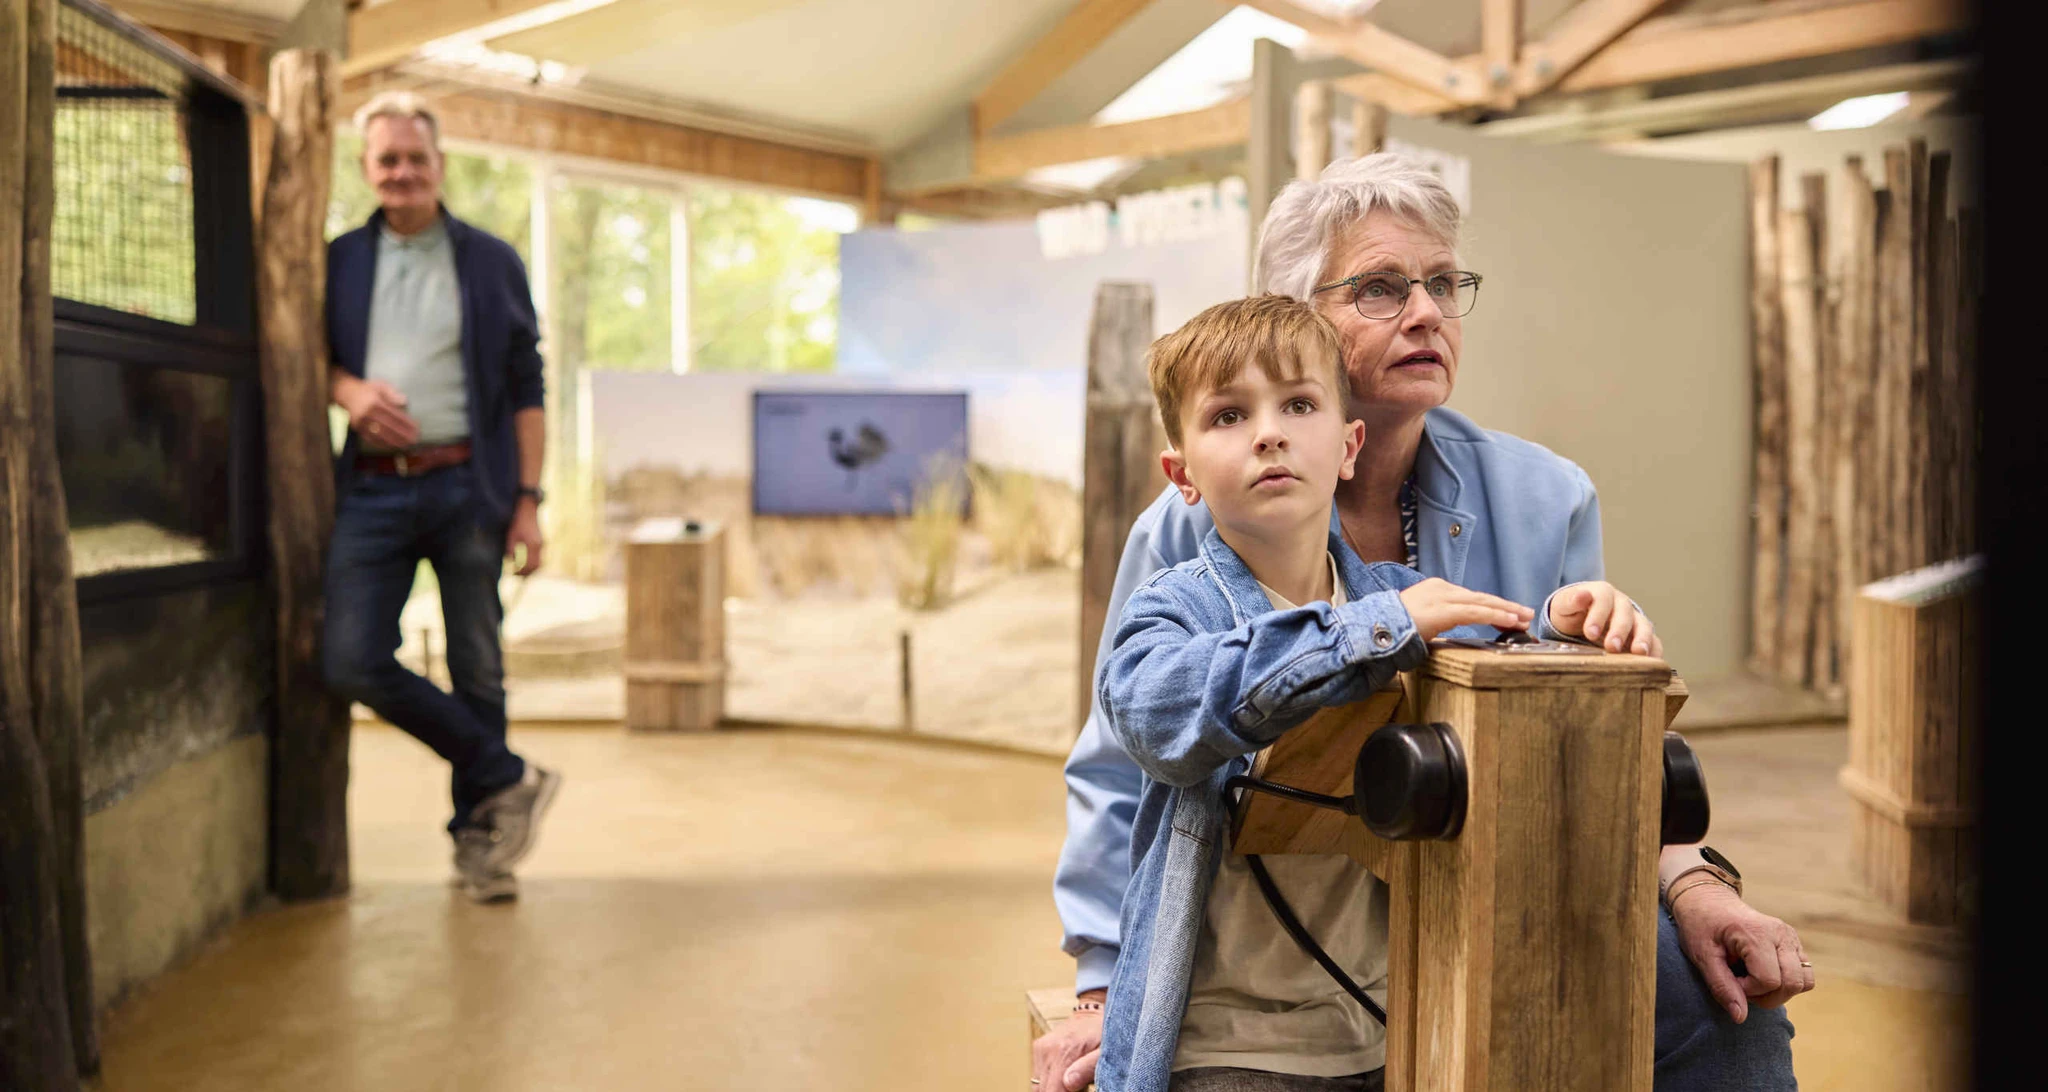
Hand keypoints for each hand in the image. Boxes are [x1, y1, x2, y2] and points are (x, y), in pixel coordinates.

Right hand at [336, 376, 420, 448]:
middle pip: (388, 426)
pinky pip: (370, 438)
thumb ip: (392, 393)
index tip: (416, 428)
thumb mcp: (380, 385)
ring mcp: (361, 421)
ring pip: (380, 434)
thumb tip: (404, 401)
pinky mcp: (356, 427)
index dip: (406, 423)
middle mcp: (367, 412)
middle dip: (402, 434)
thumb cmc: (367, 388)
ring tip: (405, 445)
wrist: (344, 392)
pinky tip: (391, 445)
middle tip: (414, 440)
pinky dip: (382, 443)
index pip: (394, 415)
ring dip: (394, 441)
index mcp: (375, 401)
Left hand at [506, 501, 543, 575]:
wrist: (529, 508)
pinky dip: (533, 563)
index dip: (520, 572)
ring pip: (539, 563)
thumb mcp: (512, 535)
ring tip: (520, 572)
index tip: (511, 573)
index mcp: (533, 545)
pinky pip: (539, 557)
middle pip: (536, 567)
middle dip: (527, 573)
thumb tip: (510, 562)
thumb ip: (511, 549)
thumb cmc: (518, 521)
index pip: (529, 565)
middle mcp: (540, 546)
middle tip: (516, 575)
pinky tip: (524, 562)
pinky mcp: (542, 542)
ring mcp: (542, 544)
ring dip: (530, 569)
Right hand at [1030, 996, 1101, 1090]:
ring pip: (1038, 1084)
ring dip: (1054, 1087)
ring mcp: (1041, 1047)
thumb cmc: (1104, 1035)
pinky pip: (1038, 1075)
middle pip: (1044, 1089)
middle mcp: (1047, 1049)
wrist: (1095, 1015)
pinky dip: (1050, 1080)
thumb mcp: (1105, 1053)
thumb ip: (1088, 1068)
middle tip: (1078, 1087)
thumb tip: (1069, 1084)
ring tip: (1072, 1081)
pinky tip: (1065, 1074)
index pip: (1052, 1090)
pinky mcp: (1038, 1047)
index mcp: (1064, 1051)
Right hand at [1397, 578, 1533, 640]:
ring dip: (1506, 611)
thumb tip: (1448, 627)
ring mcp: (1443, 597)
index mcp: (1436, 589)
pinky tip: (1510, 620)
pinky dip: (1496, 615)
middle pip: (1481, 597)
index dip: (1492, 605)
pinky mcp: (1445, 609)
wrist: (1377, 627)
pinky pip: (1476, 612)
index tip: (1509, 613)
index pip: (1471, 597)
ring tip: (1524, 617)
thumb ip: (1438, 619)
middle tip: (1525, 613)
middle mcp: (1442, 588)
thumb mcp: (1421, 619)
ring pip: (1482, 603)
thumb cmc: (1394, 627)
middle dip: (1505, 606)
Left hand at [1548, 581, 1660, 655]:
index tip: (1590, 633)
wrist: (1579, 619)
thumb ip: (1571, 601)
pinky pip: (1653, 641)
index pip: (1603, 599)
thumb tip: (1582, 595)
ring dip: (1642, 639)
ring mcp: (1634, 619)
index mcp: (1603, 593)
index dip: (1598, 615)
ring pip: (1643, 626)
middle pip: (1625, 614)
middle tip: (1611, 646)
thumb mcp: (1564, 605)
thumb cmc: (1571, 612)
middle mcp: (1622, 604)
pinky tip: (1650, 663)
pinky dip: (1654, 651)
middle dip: (1619, 630)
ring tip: (1639, 653)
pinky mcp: (1641, 636)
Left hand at [1669, 884, 1814, 1022]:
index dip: (1748, 990)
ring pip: (1804, 982)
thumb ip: (1722, 987)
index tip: (1729, 978)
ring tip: (1752, 980)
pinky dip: (1787, 982)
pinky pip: (1804, 974)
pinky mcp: (1795, 944)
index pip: (1769, 980)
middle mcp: (1782, 934)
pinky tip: (1762, 974)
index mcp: (1758, 933)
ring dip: (1780, 991)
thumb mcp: (1703, 956)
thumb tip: (1740, 1018)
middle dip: (1767, 996)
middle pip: (1793, 983)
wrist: (1708, 901)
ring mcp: (1792, 938)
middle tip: (1741, 984)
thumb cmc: (1701, 926)